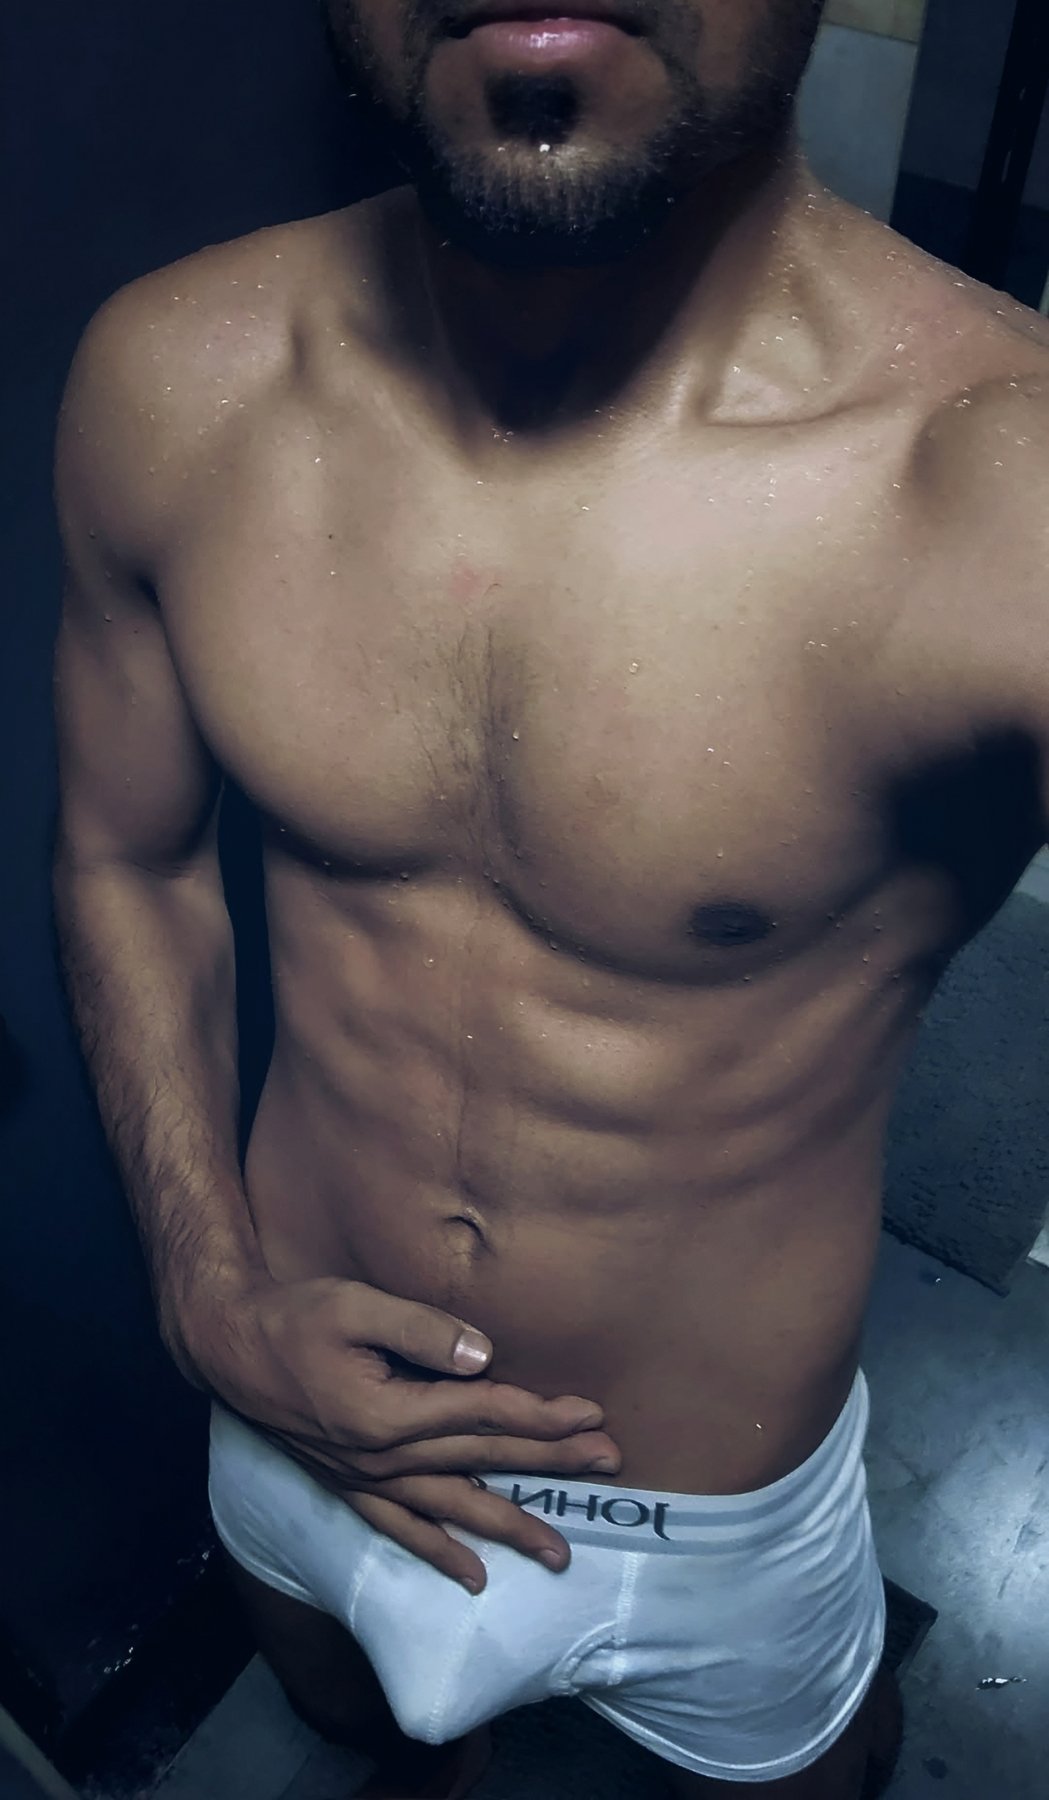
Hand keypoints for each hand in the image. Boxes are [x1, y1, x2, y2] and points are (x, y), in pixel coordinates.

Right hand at [181, 1271, 620, 1591]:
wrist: (228, 1348)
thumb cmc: (292, 1317)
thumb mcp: (355, 1305)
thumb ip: (423, 1330)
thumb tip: (485, 1355)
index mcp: (387, 1413)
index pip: (484, 1414)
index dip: (541, 1414)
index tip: (591, 1415)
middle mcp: (381, 1458)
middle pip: (481, 1461)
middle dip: (549, 1463)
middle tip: (607, 1465)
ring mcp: (364, 1480)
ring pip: (450, 1507)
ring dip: (508, 1525)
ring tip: (558, 1552)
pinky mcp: (348, 1487)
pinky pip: (400, 1529)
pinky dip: (437, 1553)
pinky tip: (471, 1577)